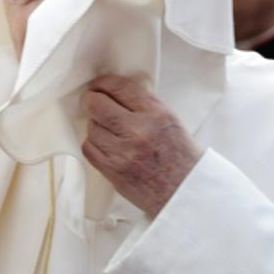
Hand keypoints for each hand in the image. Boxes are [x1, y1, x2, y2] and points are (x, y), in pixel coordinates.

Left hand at [81, 75, 203, 216]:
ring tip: (108, 131)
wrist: (184, 190)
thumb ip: (143, 105)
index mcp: (156, 114)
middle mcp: (138, 130)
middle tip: (92, 103)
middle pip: (97, 106)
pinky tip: (105, 146)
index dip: (103, 83)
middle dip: (91, 101)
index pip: (120, 88)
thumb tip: (113, 94)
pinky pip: (89, 149)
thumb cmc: (179, 156)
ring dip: (96, 127)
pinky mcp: (113, 170)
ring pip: (91, 128)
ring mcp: (123, 152)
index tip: (98, 85)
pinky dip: (94, 145)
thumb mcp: (169, 120)